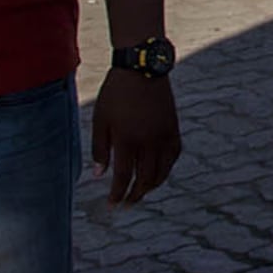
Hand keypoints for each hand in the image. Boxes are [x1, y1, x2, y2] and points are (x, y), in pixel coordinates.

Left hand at [89, 68, 181, 204]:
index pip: (123, 177)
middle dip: (134, 195)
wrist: (141, 68)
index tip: (112, 204)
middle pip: (144, 179)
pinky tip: (158, 172)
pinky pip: (173, 156)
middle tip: (126, 204)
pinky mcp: (174, 128)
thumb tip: (99, 175)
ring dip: (151, 186)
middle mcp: (148, 141)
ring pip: (162, 171)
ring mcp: (164, 135)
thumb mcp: (100, 119)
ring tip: (141, 192)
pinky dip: (166, 168)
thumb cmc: (115, 93)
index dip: (117, 194)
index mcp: (127, 139)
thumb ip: (100, 149)